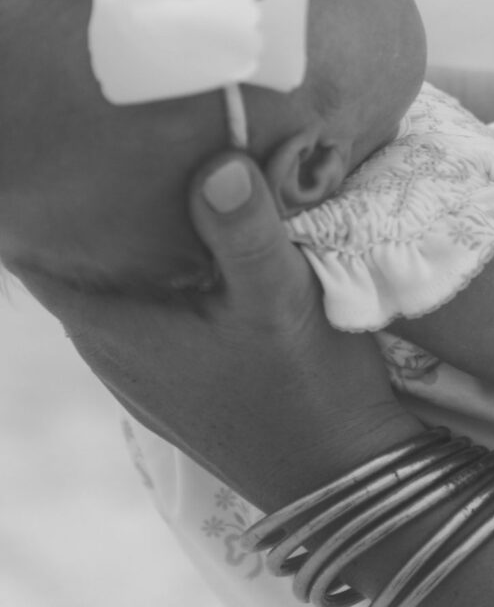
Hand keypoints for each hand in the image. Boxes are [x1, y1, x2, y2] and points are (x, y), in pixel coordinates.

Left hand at [16, 153, 414, 509]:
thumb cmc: (306, 386)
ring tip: (160, 174)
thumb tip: (218, 160)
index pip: (33, 250)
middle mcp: (110, 348)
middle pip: (72, 259)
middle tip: (127, 140)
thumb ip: (243, 229)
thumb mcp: (280, 298)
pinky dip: (154, 266)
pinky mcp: (172, 375)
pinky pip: (141, 305)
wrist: (340, 473)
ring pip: (110, 282)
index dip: (47, 198)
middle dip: (92, 204)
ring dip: (128, 236)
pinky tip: (196, 240)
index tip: (77, 144)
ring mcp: (140, 367)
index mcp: (113, 325)